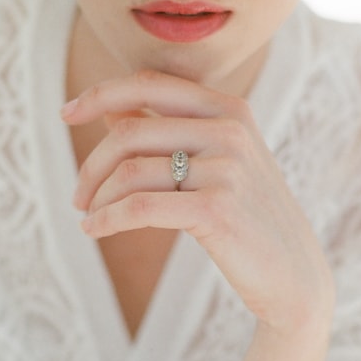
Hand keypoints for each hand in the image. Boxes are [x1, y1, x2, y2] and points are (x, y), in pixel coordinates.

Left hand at [64, 70, 333, 336]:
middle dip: (92, 166)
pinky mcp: (217, 210)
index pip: (149, 83)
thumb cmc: (250, 220)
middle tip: (77, 197)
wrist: (294, 276)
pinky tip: (95, 230)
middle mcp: (230, 130)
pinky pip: (140, 208)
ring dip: (98, 198)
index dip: (101, 94)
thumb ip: (169, 131)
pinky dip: (108, 219)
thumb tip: (111, 111)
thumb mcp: (217, 164)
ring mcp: (227, 169)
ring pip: (131, 172)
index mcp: (230, 109)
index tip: (66, 113)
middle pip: (130, 132)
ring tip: (89, 218)